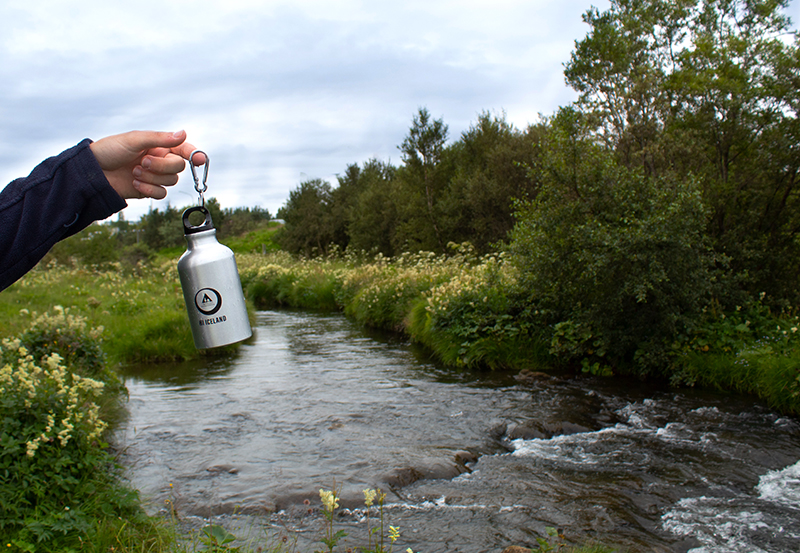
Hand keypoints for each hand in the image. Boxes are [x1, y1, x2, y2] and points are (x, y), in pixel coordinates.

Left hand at [89, 130, 204, 199]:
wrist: (93, 172)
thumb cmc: (109, 150)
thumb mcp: (133, 139)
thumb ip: (160, 138)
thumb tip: (183, 134)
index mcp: (158, 145)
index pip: (182, 149)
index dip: (193, 153)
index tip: (199, 159)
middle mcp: (159, 160)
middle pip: (178, 167)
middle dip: (162, 166)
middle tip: (143, 162)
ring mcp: (155, 176)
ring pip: (171, 181)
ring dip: (152, 178)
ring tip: (134, 172)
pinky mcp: (148, 190)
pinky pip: (161, 193)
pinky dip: (149, 189)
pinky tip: (134, 184)